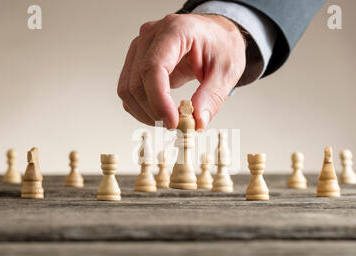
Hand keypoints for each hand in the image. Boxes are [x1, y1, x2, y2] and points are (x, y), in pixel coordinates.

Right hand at [117, 13, 245, 129]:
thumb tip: (196, 122)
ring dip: (145, 112)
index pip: (153, 68)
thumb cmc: (222, 44)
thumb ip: (212, 97)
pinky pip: (128, 89)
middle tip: (177, 125)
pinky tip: (160, 113)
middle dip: (154, 111)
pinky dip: (141, 107)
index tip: (173, 121)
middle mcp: (151, 36)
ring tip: (170, 120)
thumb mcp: (227, 71)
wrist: (216, 33)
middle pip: (137, 82)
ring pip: (127, 88)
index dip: (159, 100)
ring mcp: (140, 47)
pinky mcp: (136, 60)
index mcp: (175, 31)